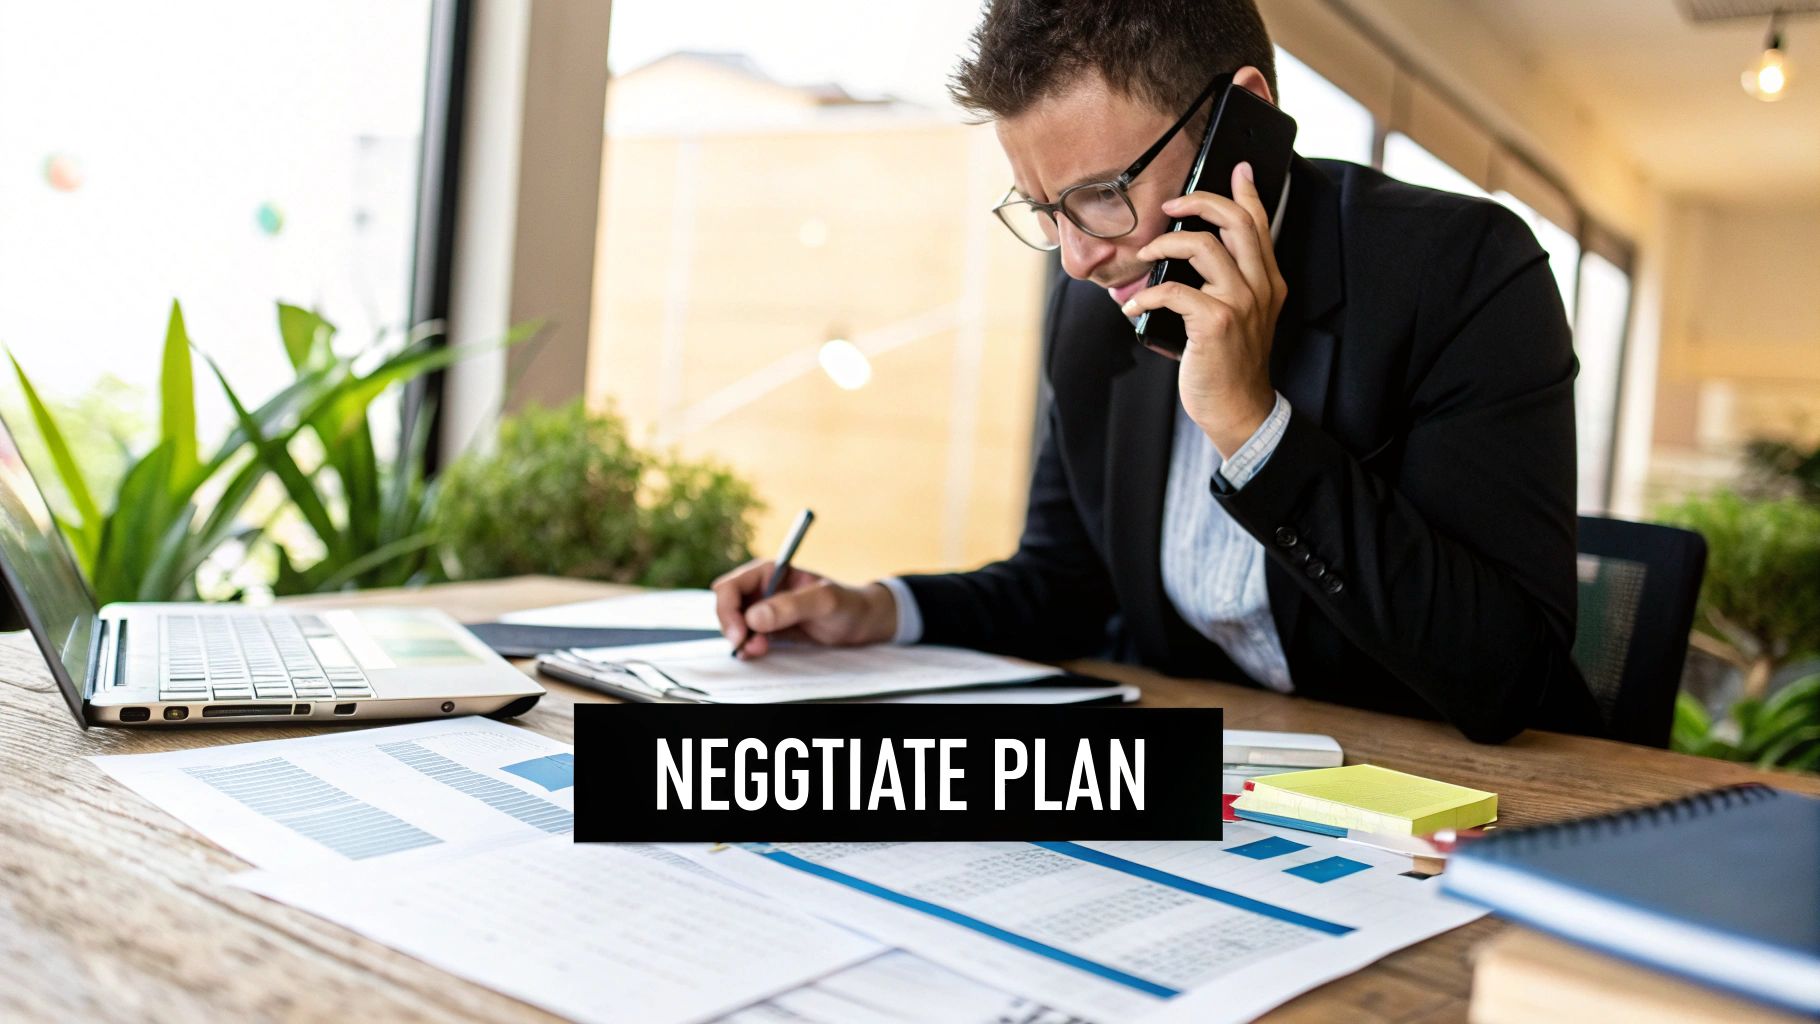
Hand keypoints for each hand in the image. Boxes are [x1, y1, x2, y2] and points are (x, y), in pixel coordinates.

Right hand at [710, 559, 898, 658]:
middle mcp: (762, 588)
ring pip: (733, 624)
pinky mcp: (769, 628)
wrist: (863, 622)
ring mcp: (764, 609)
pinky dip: (746, 647)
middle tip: (748, 646)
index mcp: (770, 571)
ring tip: (760, 649)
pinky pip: (746, 637)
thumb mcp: (823, 602)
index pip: (731, 586)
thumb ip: (790, 606)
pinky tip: (758, 652)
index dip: (728, 609)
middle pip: (726, 605)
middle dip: (731, 626)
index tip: (740, 632)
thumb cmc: (847, 604)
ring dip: (740, 639)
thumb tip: (753, 617)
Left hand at [1122, 162, 1285, 455]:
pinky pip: (1174, 291)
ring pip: (1203, 247)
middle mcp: (1260, 287)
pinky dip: (1146, 296)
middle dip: (1200, 202)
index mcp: (1267, 281)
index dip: (1248, 192)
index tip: (1239, 168)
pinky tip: (1134, 306)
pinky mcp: (1216, 322)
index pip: (1260, 224)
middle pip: (1236, 222)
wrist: (1238, 409)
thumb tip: (1186, 259)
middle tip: (1171, 206)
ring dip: (1165, 245)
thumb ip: (1226, 285)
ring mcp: (1240, 303)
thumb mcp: (1239, 318)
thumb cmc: (1229, 364)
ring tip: (1146, 257)